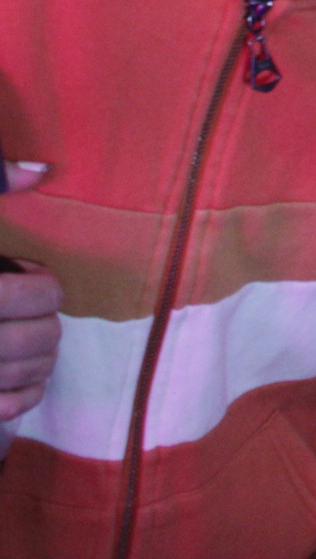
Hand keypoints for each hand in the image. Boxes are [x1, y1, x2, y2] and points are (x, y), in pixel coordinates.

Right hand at [0, 160, 61, 422]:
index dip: (40, 282)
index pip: (38, 295)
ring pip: (31, 373)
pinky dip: (24, 394)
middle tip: (26, 308)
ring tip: (25, 337)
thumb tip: (40, 171)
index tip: (18, 274)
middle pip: (42, 336)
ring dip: (42, 355)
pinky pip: (5, 408)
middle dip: (45, 320)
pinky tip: (19, 376)